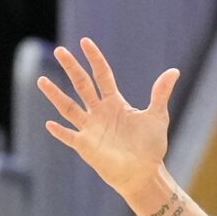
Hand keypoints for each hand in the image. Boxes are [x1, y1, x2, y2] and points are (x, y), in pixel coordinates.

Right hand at [37, 39, 180, 200]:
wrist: (144, 173)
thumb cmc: (150, 147)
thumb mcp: (157, 117)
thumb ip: (160, 94)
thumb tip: (174, 71)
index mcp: (114, 103)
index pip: (102, 75)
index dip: (94, 59)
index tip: (85, 42)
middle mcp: (99, 112)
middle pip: (82, 85)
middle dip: (71, 68)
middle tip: (59, 50)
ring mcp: (90, 129)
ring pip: (69, 108)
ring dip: (55, 95)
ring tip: (42, 80)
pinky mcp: (86, 146)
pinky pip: (70, 137)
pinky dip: (60, 132)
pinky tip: (49, 124)